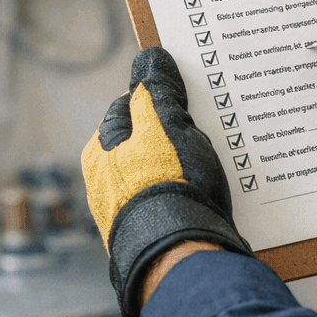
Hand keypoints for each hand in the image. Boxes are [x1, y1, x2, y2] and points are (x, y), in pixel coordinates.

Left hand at [81, 46, 251, 316]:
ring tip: (217, 168)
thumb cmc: (168, 187)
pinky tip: (212, 199)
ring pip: (162, 176)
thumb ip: (158, 93)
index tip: (186, 99)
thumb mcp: (167, 127)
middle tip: (208, 132)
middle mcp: (107, 184)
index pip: (128, 109)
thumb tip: (150, 57)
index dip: (158, 100)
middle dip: (174, 136)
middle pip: (146, 144)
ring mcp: (128, 215)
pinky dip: (191, 198)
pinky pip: (175, 206)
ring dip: (187, 169)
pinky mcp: (153, 239)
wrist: (181, 259)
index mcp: (100, 153)